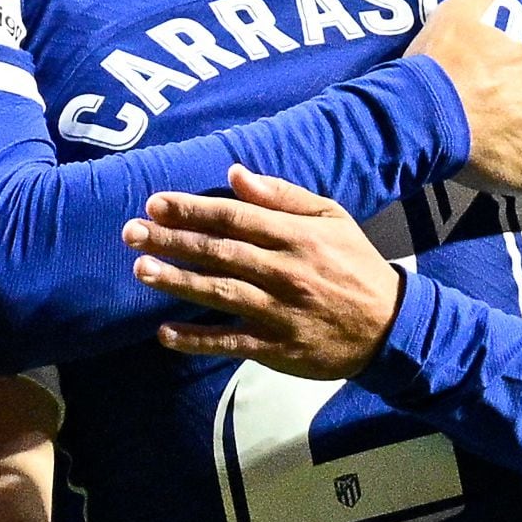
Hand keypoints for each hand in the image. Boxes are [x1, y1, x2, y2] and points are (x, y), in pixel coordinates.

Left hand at [126, 169, 404, 378]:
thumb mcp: (330, 218)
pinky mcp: (278, 349)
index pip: (236, 218)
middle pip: (221, 253)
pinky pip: (231, 343)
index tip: (156, 203)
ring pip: (221, 294)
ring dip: (178, 282)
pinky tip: (164, 333)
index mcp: (298, 236)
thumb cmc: (354, 265)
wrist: (389, 327)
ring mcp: (281, 312)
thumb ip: (282, 195)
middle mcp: (287, 272)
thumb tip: (235, 172)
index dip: (193, 210)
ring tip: (141, 270)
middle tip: (131, 233)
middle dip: (173, 241)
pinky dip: (197, 340)